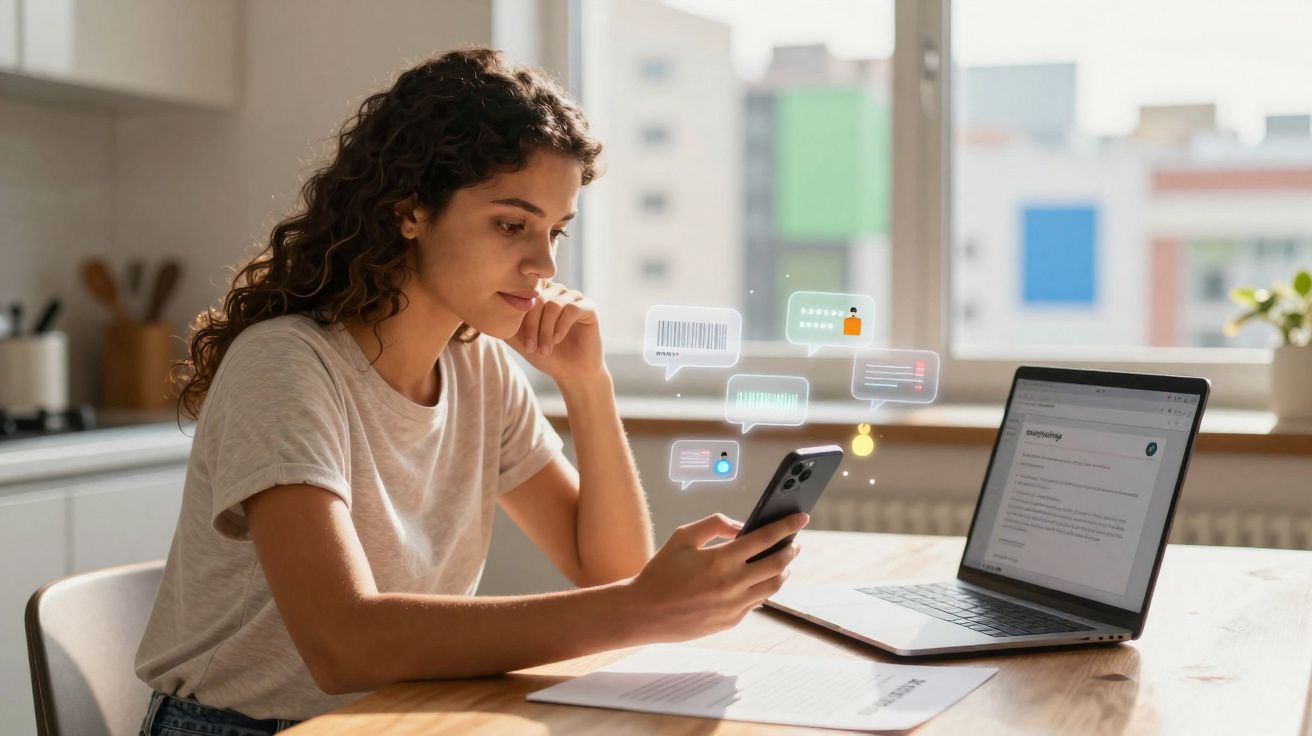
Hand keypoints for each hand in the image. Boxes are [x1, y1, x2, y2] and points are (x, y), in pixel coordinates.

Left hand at [505, 281, 605, 385]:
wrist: (571, 373)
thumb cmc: (546, 355)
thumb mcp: (519, 339)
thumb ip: (506, 324)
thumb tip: (487, 311)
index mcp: (541, 294)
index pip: (525, 292)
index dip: (520, 315)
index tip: (521, 342)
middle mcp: (558, 291)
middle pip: (539, 297)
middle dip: (532, 325)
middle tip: (530, 347)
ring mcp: (575, 298)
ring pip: (554, 304)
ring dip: (545, 330)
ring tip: (544, 349)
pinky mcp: (590, 308)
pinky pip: (571, 309)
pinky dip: (561, 326)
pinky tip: (558, 340)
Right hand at [622, 512, 808, 641]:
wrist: (644, 612)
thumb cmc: (661, 571)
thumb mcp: (683, 537)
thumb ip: (715, 524)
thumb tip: (741, 526)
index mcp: (721, 560)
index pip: (766, 538)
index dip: (787, 526)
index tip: (801, 517)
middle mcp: (732, 584)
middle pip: (778, 564)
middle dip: (792, 550)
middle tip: (795, 542)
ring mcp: (734, 606)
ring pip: (773, 587)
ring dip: (783, 571)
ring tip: (783, 561)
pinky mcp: (731, 622)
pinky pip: (756, 602)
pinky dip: (763, 587)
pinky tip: (760, 580)